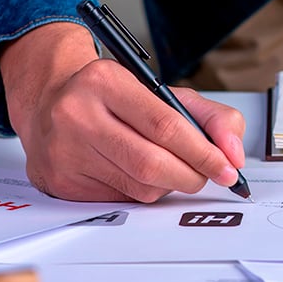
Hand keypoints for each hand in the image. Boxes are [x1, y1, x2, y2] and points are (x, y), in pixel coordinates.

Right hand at [0, 22, 246, 201]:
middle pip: (152, 163)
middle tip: (208, 175)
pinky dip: (142, 192)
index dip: (204, 152)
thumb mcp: (161, 91)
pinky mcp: (60, 181)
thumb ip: (211, 117)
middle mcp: (77, 114)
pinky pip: (120, 199)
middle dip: (191, 175)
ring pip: (139, 187)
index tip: (228, 168)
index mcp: (105, 82)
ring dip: (169, 185)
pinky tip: (137, 173)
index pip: (166, 126)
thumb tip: (234, 154)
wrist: (48, 100)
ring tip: (170, 168)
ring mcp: (64, 151)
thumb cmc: (111, 97)